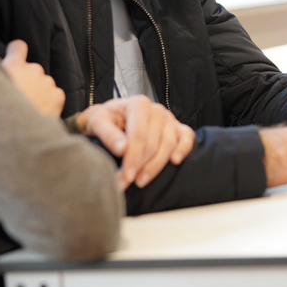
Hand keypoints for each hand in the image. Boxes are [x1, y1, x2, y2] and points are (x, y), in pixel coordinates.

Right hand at [1, 39, 64, 116]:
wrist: (17, 134)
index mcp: (13, 66)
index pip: (18, 47)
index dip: (16, 52)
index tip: (15, 56)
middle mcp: (33, 69)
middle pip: (31, 70)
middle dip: (26, 81)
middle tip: (17, 98)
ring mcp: (47, 82)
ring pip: (43, 84)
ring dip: (37, 92)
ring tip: (27, 109)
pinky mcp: (58, 95)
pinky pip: (53, 94)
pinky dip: (48, 102)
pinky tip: (38, 113)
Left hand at [76, 96, 194, 190]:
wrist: (114, 119)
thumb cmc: (107, 121)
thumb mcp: (98, 123)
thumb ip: (108, 134)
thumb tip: (122, 148)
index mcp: (139, 104)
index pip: (139, 134)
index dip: (132, 157)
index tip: (125, 176)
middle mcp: (157, 110)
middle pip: (153, 142)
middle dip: (140, 165)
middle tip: (126, 182)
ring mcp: (170, 118)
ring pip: (169, 144)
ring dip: (156, 166)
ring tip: (141, 180)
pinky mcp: (178, 128)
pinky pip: (187, 137)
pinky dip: (183, 149)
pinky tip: (175, 161)